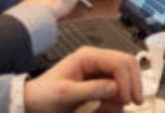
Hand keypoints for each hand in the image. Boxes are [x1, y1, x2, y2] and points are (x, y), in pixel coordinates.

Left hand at [24, 47, 142, 112]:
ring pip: (125, 77)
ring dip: (122, 95)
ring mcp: (98, 71)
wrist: (33, 103)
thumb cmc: (44, 96)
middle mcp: (96, 60)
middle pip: (127, 65)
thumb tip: (115, 88)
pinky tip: (105, 110)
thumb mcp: (65, 94)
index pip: (119, 62)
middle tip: (131, 103)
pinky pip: (117, 89)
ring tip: (108, 111)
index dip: (126, 81)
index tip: (125, 100)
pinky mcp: (98, 83)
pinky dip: (116, 101)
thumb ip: (91, 90)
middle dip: (132, 85)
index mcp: (88, 56)